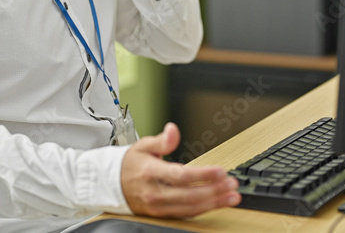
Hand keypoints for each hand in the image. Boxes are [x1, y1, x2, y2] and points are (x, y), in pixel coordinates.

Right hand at [120, 123, 240, 216]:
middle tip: (232, 184)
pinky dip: (204, 209)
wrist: (111, 185)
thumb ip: (162, 140)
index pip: (179, 176)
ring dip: (214, 203)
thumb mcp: (143, 145)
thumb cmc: (131, 163)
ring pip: (190, 208)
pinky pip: (186, 214)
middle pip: (188, 195)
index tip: (220, 171)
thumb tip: (173, 129)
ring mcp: (158, 206)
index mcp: (150, 172)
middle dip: (214, 191)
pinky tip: (218, 203)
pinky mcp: (162, 214)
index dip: (202, 175)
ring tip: (232, 196)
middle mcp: (154, 192)